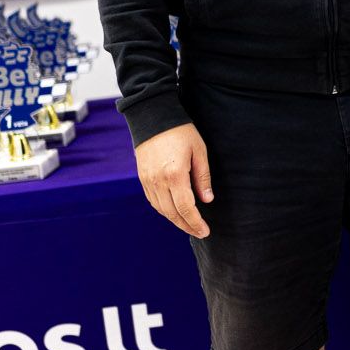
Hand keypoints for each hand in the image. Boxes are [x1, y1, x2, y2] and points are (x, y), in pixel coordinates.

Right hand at [135, 122, 212, 237]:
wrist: (152, 117)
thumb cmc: (181, 131)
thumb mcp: (199, 150)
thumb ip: (203, 177)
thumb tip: (207, 200)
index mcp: (175, 175)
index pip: (186, 208)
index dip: (195, 222)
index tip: (205, 231)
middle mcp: (158, 181)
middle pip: (172, 213)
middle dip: (187, 226)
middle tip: (199, 233)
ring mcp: (148, 181)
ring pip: (161, 210)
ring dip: (175, 220)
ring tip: (189, 224)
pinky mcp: (142, 178)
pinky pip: (153, 201)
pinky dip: (164, 210)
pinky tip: (173, 212)